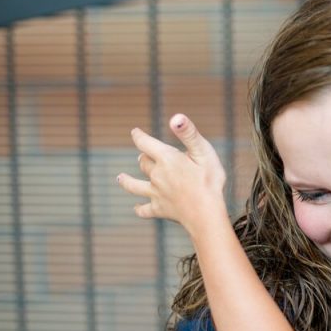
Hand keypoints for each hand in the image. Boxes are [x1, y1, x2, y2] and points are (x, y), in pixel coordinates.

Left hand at [116, 113, 227, 234]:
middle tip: (143, 156)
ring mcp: (156, 194)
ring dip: (127, 181)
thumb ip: (189, 134)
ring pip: (135, 186)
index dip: (139, 136)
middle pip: (143, 163)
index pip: (145, 143)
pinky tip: (136, 208)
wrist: (206, 214)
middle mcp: (157, 175)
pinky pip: (145, 210)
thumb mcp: (204, 153)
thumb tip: (175, 117)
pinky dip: (140, 209)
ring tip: (120, 178)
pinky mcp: (160, 210)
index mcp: (166, 159)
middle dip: (143, 158)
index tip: (135, 132)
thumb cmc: (209, 182)